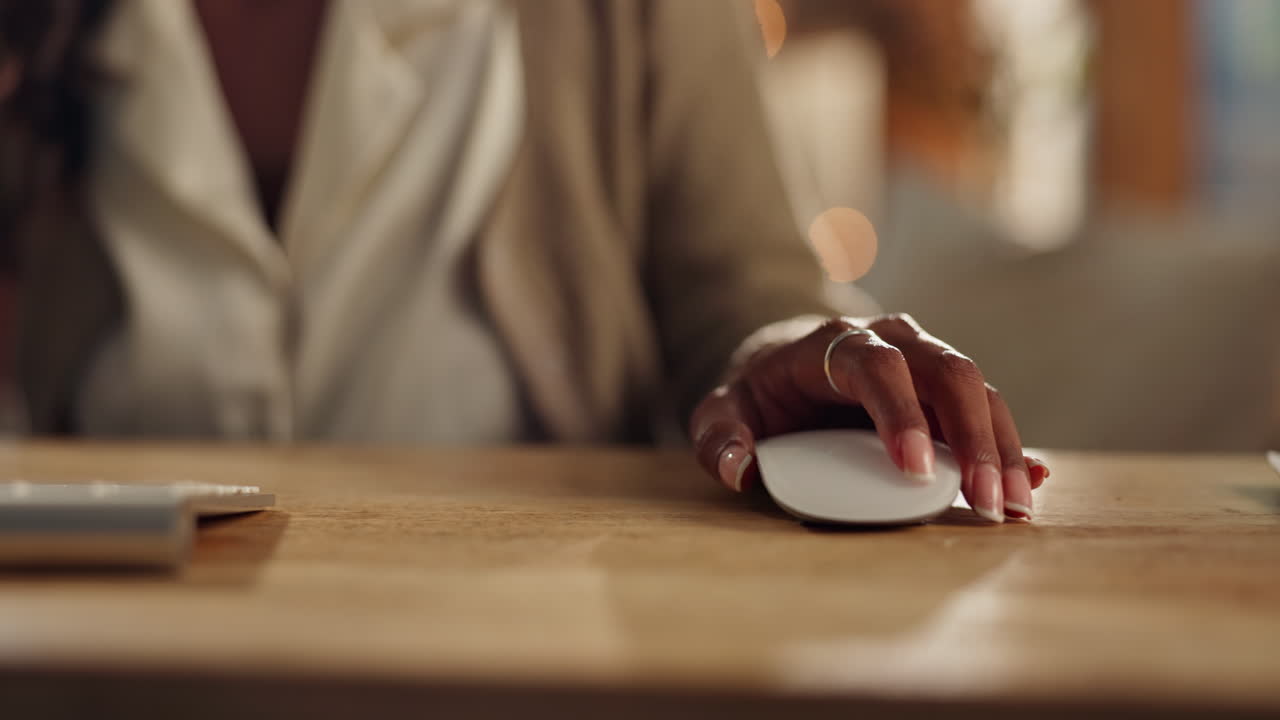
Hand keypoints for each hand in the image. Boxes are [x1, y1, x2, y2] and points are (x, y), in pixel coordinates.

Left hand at [690, 315, 1049, 522]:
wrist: (786, 362)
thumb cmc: (758, 394)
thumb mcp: (720, 411)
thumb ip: (718, 438)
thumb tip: (739, 469)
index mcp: (834, 344)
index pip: (878, 367)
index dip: (900, 414)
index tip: (913, 470)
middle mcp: (891, 339)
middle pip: (948, 372)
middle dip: (972, 436)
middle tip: (984, 499)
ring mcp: (925, 358)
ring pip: (979, 389)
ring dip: (1001, 446)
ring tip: (1013, 506)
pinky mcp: (945, 389)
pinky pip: (987, 408)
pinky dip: (1011, 443)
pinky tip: (1033, 480)